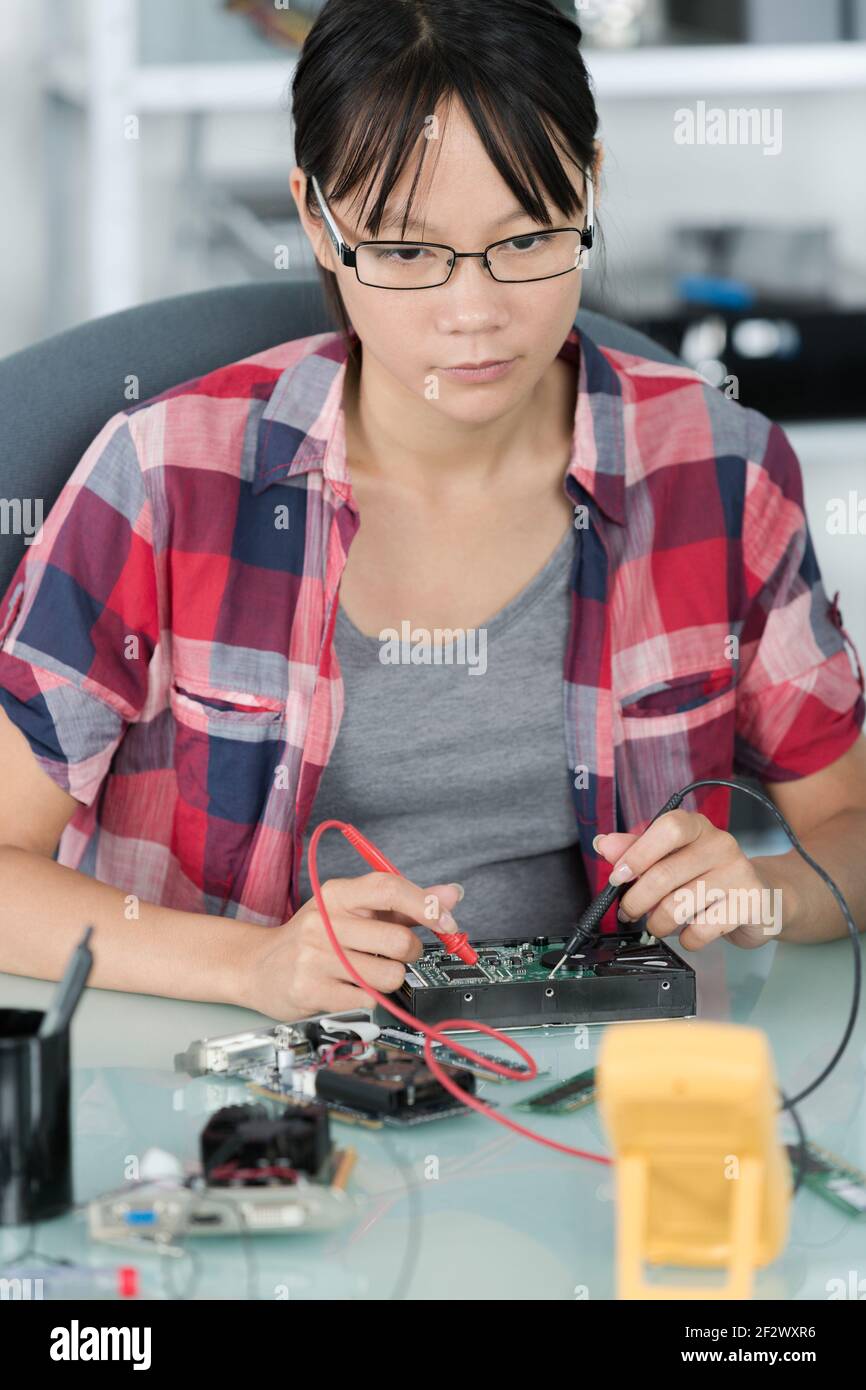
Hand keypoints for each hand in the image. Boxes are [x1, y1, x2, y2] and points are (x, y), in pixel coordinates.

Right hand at [238, 873, 463, 1019]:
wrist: (257, 965)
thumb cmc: (314, 936)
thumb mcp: (353, 910)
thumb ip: (403, 903)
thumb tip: (451, 893)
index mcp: (337, 894)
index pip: (389, 888)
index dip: (427, 906)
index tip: (448, 924)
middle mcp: (324, 921)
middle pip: (398, 940)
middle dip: (410, 953)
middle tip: (395, 954)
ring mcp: (314, 957)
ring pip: (389, 975)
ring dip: (389, 979)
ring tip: (366, 972)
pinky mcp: (310, 990)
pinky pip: (367, 1000)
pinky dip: (367, 999)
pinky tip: (347, 988)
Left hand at [594, 811, 785, 950]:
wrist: (763, 898)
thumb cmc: (708, 876)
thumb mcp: (672, 859)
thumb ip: (637, 851)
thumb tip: (603, 844)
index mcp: (697, 827)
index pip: (668, 828)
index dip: (638, 853)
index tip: (618, 877)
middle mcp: (721, 844)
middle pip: (665, 873)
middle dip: (637, 900)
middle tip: (628, 913)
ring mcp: (739, 873)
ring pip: (679, 905)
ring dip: (657, 923)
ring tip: (657, 925)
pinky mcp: (750, 904)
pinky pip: (702, 929)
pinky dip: (687, 939)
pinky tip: (690, 933)